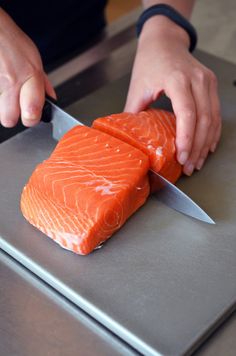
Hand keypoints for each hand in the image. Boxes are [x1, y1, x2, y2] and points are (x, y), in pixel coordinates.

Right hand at [0, 9, 55, 127]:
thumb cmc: (10, 41)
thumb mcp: (33, 58)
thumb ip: (42, 82)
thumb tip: (51, 99)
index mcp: (29, 76)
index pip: (32, 114)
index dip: (32, 118)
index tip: (32, 115)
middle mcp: (11, 82)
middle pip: (9, 120)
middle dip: (12, 116)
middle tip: (15, 105)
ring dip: (2, 105)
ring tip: (5, 90)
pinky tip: (0, 84)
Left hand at [125, 16, 221, 174]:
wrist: (164, 41)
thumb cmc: (149, 62)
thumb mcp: (136, 87)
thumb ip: (133, 114)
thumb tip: (130, 138)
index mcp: (176, 79)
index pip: (187, 113)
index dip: (186, 138)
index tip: (181, 157)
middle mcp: (197, 79)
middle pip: (203, 119)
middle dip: (197, 147)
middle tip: (188, 166)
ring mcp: (207, 81)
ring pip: (213, 118)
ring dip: (206, 144)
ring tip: (196, 162)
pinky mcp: (211, 85)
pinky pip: (216, 113)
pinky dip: (213, 132)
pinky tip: (207, 147)